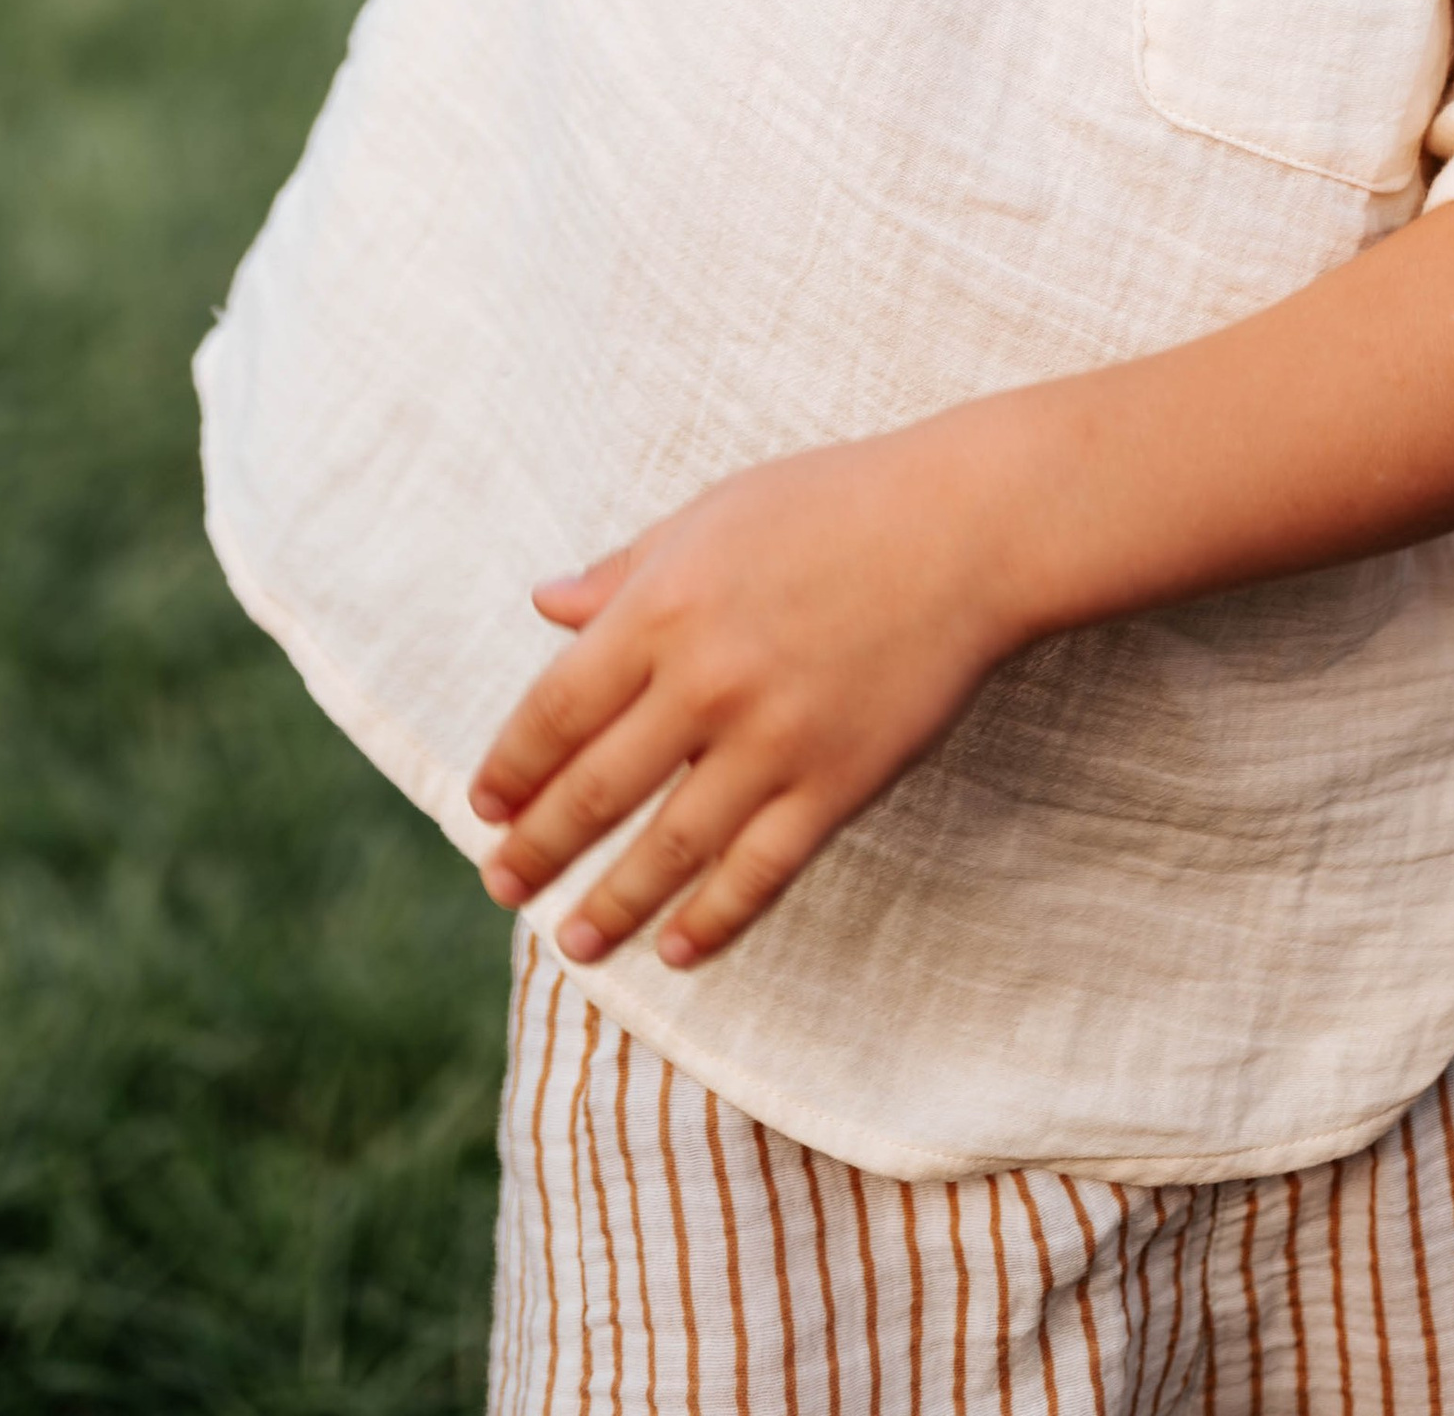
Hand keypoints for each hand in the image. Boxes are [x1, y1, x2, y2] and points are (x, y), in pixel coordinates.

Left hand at [468, 422, 1020, 968]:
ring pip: (669, 848)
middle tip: (503, 887)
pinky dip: (713, 918)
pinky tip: (678, 948)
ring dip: (612, 905)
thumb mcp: (714, 513)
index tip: (485, 807)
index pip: (557, 710)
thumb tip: (545, 604)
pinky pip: (760, 870)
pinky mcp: (838, 782)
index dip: (513, 767)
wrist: (968, 530)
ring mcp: (774, 740)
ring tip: (574, 944)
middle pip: (595, 790)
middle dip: (539, 849)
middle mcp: (706, 681)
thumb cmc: (836, 505)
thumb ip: (626, 568)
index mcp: (664, 607)